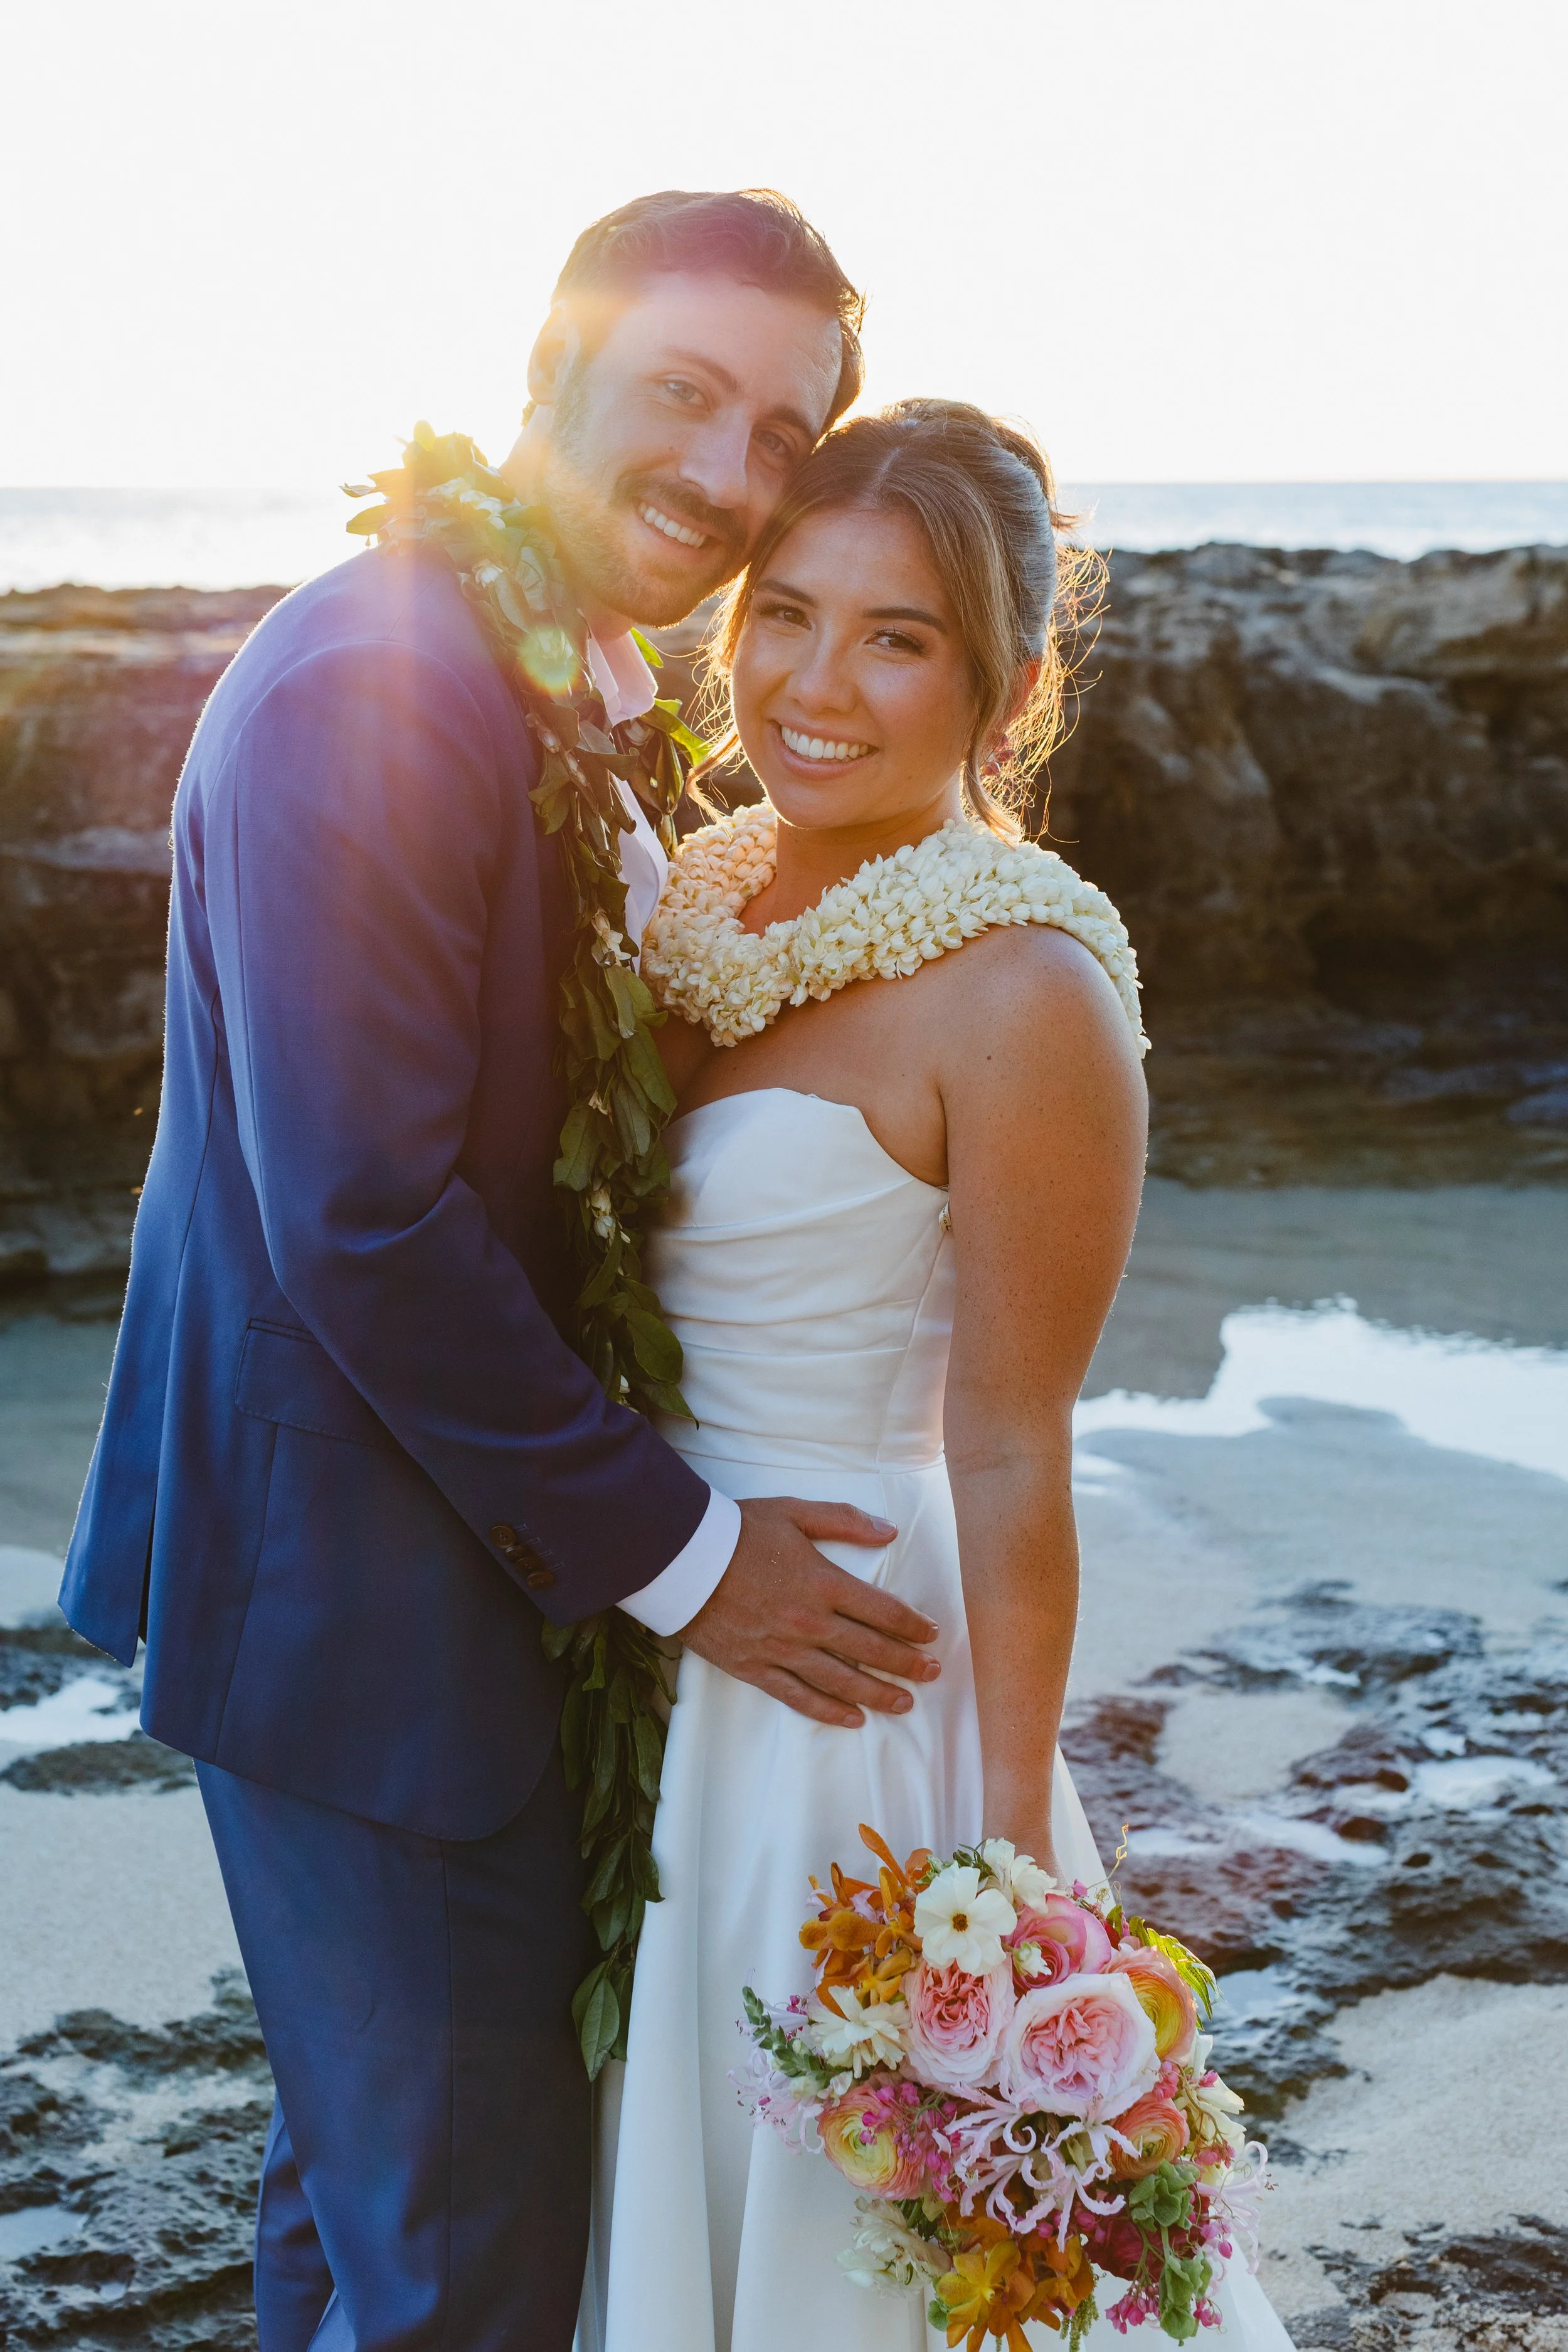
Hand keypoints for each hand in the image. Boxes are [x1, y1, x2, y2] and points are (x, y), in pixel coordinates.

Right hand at [679, 1495, 940, 1727]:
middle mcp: (809, 1622)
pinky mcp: (755, 1668)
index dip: (913, 1626)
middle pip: (871, 1650)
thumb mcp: (793, 1512)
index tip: (932, 1635)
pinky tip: (852, 1719)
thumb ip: (843, 1520)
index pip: (883, 1611)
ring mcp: (782, 1650)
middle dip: (907, 1664)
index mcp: (823, 1583)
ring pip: (842, 1682)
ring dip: (878, 1694)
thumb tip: (889, 1530)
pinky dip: (828, 1711)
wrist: (679, 1557)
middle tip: (932, 1674)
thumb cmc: (737, 1530)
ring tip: (905, 1703)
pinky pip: (799, 1697)